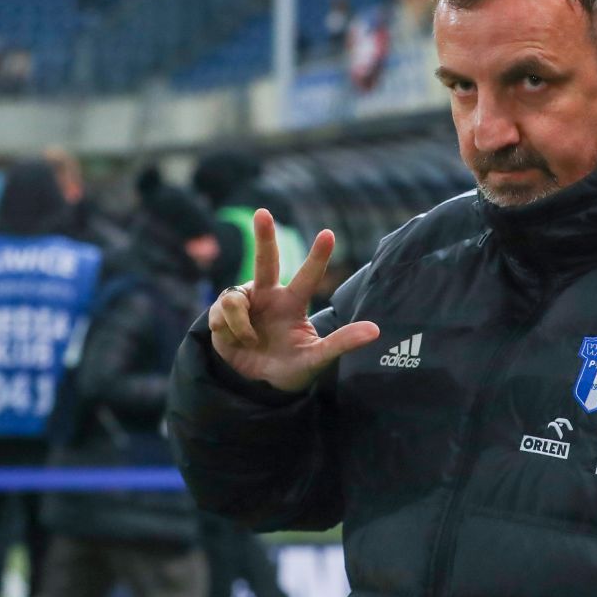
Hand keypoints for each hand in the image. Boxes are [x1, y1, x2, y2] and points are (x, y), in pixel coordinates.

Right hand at [208, 209, 379, 391]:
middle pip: (266, 260)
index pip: (308, 276)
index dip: (318, 256)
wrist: (257, 384)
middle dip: (263, 236)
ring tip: (250, 342)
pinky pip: (221, 315)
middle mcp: (269, 295)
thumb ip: (342, 343)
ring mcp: (244, 301)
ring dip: (241, 326)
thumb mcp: (317, 358)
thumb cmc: (292, 367)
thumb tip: (376, 330)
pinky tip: (234, 341)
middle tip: (263, 212)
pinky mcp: (221, 312)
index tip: (329, 233)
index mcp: (293, 302)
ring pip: (235, 298)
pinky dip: (229, 333)